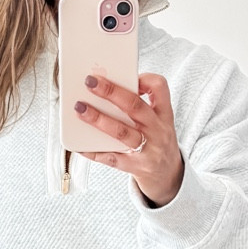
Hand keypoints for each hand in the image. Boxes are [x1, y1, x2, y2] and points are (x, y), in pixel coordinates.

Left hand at [73, 72, 183, 205]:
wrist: (168, 174)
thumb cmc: (155, 140)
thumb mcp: (158, 121)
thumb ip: (139, 106)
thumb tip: (103, 91)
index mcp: (163, 114)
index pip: (160, 88)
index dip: (145, 78)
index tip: (128, 73)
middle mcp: (157, 130)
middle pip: (135, 107)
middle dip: (111, 92)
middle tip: (89, 82)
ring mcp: (147, 150)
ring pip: (121, 132)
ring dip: (98, 119)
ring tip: (80, 108)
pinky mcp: (135, 167)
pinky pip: (111, 158)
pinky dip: (93, 151)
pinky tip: (79, 144)